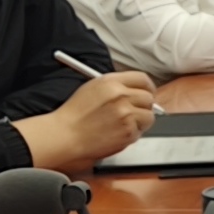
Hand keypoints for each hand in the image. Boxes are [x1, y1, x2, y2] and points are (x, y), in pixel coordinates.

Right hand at [23, 70, 157, 170]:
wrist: (65, 135)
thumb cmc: (74, 115)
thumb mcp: (93, 88)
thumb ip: (116, 86)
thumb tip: (135, 90)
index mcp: (111, 82)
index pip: (142, 79)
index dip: (147, 87)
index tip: (147, 93)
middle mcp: (121, 96)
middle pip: (148, 98)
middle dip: (144, 106)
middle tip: (134, 113)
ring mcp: (126, 114)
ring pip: (148, 116)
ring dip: (140, 122)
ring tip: (123, 125)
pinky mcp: (128, 131)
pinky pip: (140, 132)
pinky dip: (132, 135)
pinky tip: (116, 134)